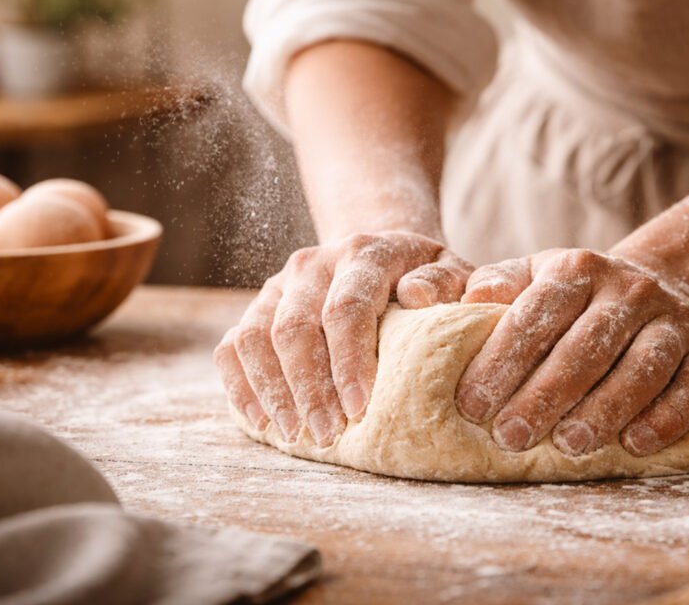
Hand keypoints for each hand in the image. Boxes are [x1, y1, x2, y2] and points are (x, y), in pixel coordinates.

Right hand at [214, 231, 472, 445]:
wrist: (384, 256)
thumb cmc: (427, 279)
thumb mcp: (454, 274)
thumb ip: (450, 283)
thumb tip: (419, 295)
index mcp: (364, 252)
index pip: (347, 307)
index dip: (349, 360)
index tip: (360, 409)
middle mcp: (314, 263)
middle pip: (295, 327)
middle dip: (309, 387)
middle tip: (328, 434)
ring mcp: (280, 285)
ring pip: (256, 336)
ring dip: (273, 392)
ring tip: (296, 436)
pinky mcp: (259, 306)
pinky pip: (233, 346)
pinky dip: (241, 386)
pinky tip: (262, 423)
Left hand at [455, 249, 688, 456]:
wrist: (659, 282)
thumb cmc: (575, 294)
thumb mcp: (534, 275)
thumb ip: (498, 285)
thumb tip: (467, 302)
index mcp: (578, 267)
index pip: (537, 313)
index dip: (502, 360)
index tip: (472, 404)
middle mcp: (629, 288)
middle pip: (586, 346)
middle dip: (544, 395)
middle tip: (510, 437)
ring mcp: (674, 318)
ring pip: (642, 366)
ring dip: (605, 410)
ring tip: (569, 446)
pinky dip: (669, 416)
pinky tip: (636, 445)